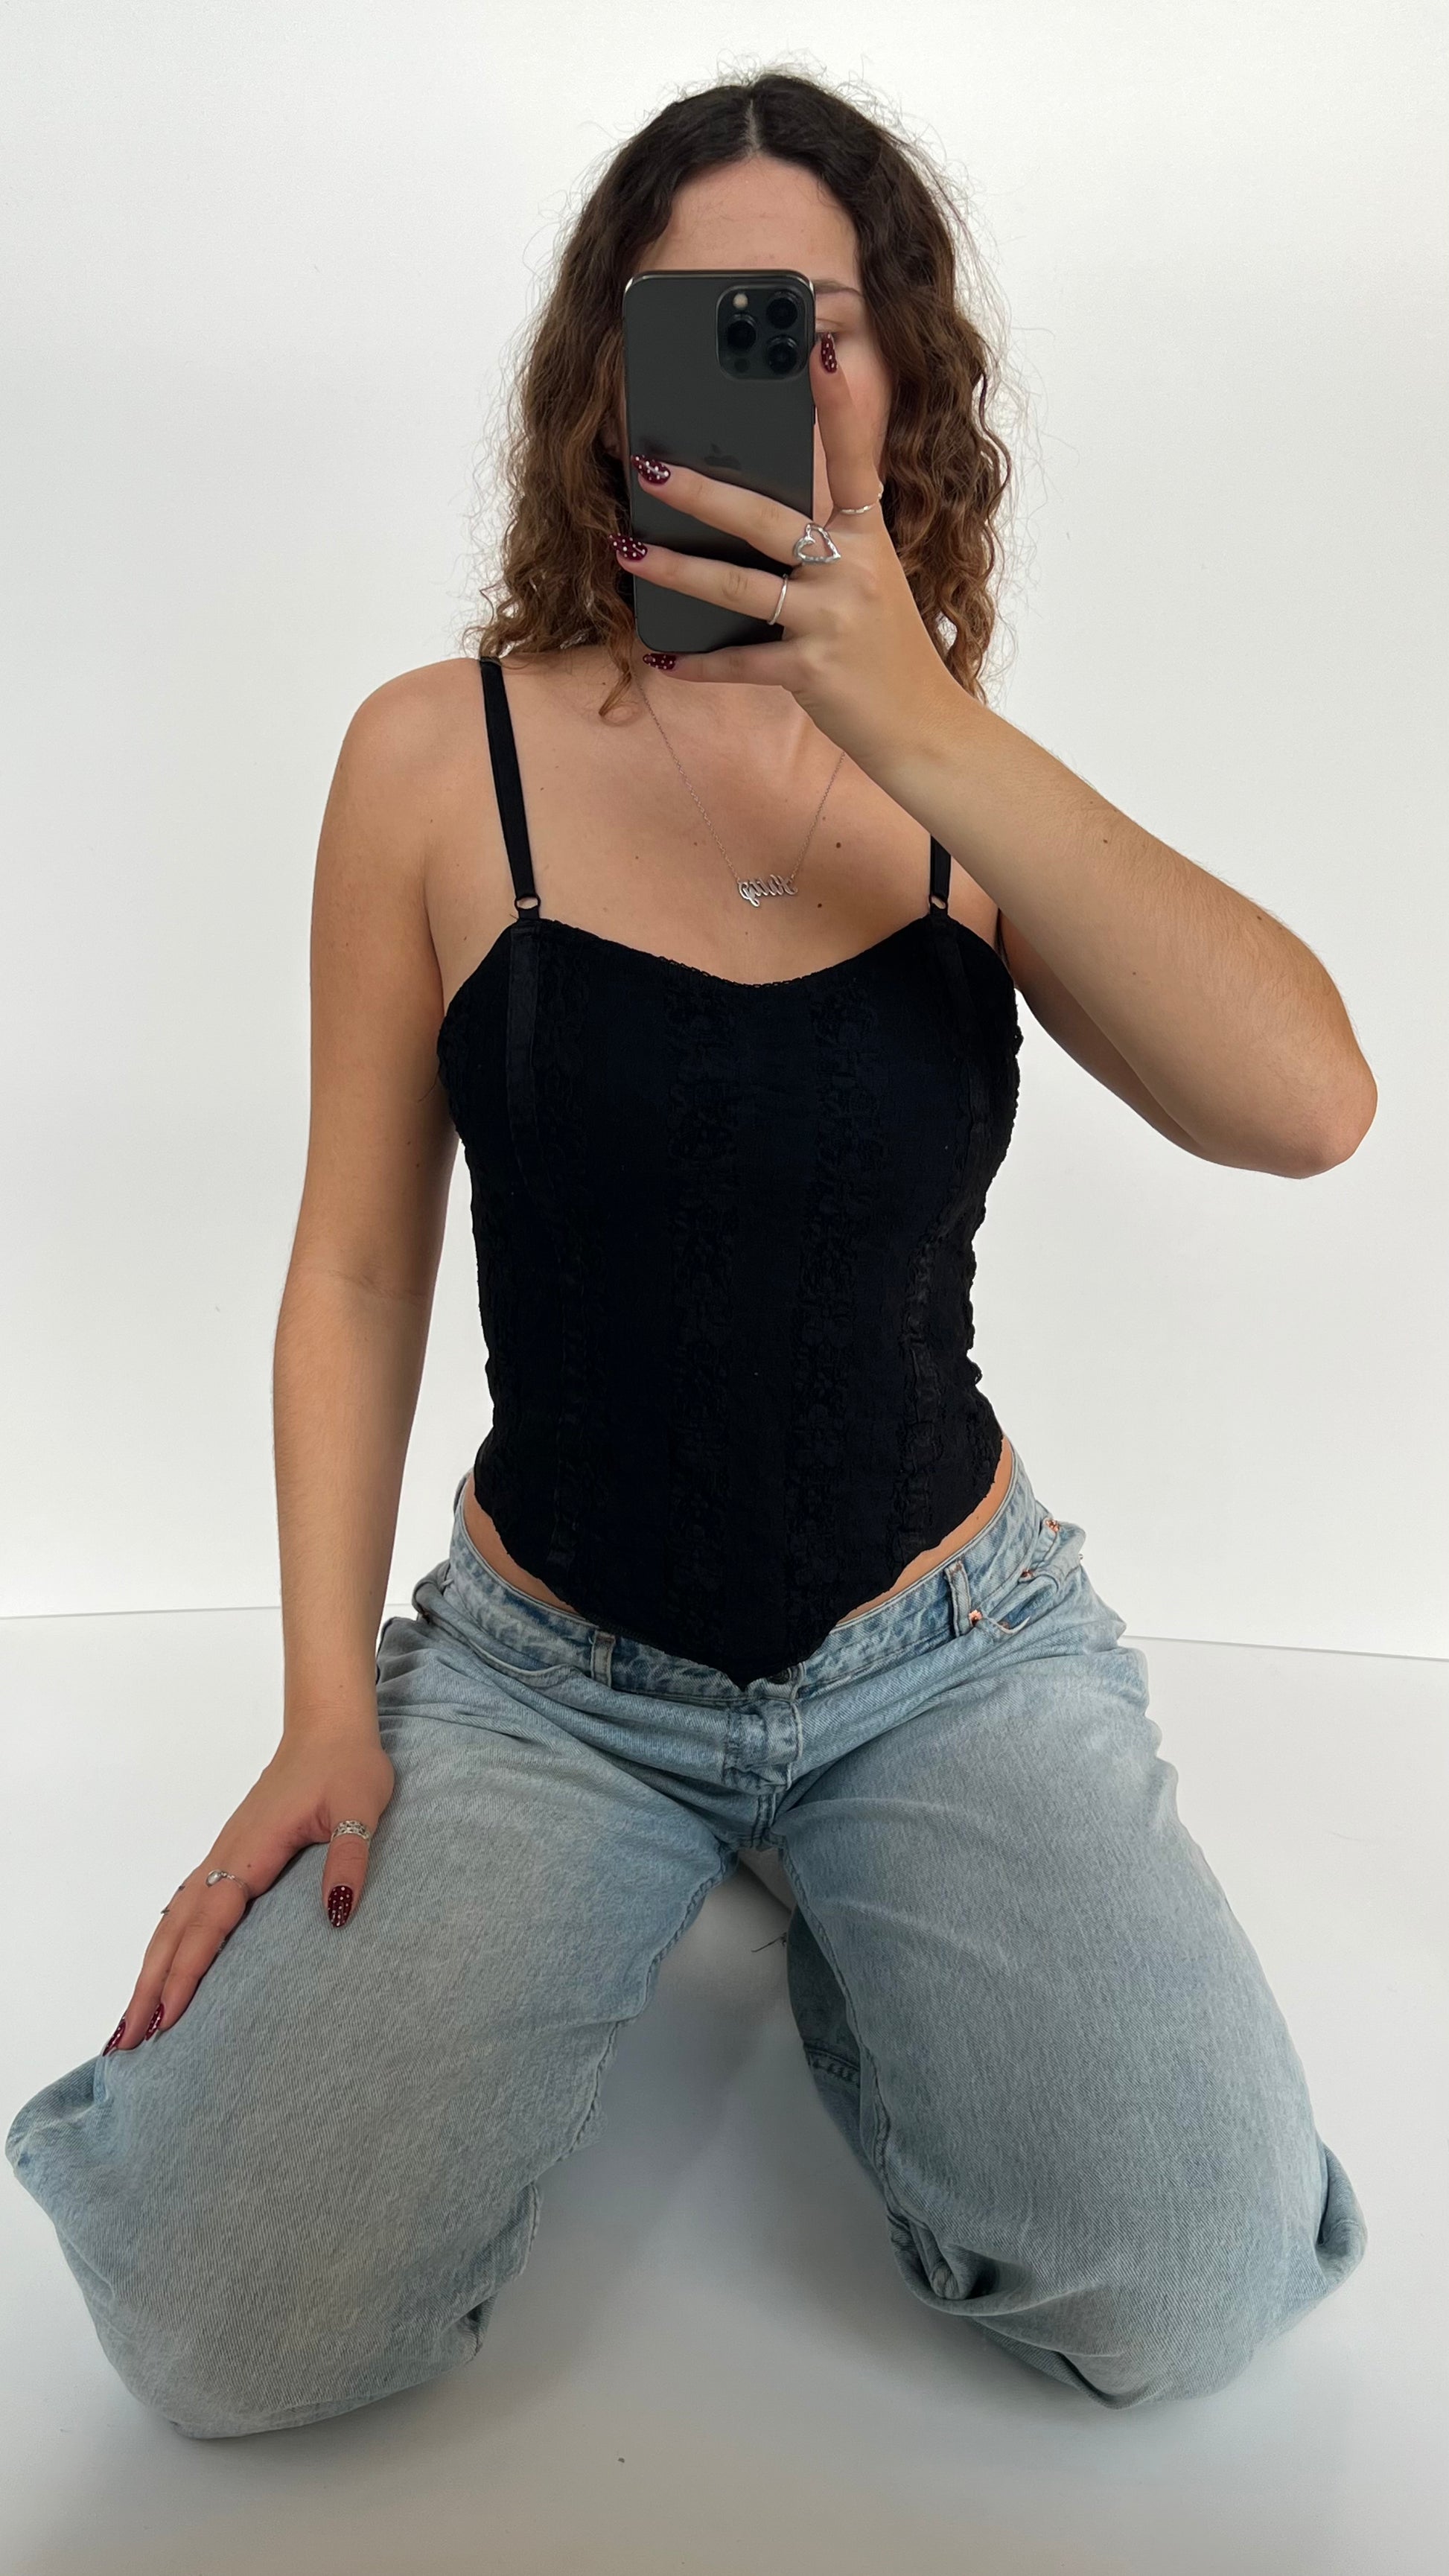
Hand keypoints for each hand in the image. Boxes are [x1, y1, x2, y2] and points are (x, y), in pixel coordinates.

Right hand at [100, 1726, 394, 2053]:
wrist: (328, 1728)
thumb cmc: (347, 1765)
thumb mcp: (361, 1807)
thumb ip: (349, 1857)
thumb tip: (337, 1913)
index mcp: (252, 1851)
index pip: (210, 1922)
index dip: (187, 1972)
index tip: (167, 2018)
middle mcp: (227, 1857)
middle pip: (175, 1930)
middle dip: (149, 1987)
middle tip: (127, 2043)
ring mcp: (224, 1856)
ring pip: (173, 1921)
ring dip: (150, 1970)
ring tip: (131, 2022)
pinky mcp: (231, 1856)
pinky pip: (187, 1907)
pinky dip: (168, 1944)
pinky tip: (162, 1967)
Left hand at [612, 332, 959, 785]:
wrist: (924, 729)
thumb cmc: (886, 652)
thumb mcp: (870, 585)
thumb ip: (826, 548)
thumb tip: (748, 517)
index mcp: (871, 540)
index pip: (855, 460)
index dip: (838, 406)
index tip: (818, 349)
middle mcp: (854, 572)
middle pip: (766, 520)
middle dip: (702, 492)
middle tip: (649, 468)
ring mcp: (832, 623)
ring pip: (740, 588)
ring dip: (677, 570)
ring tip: (628, 551)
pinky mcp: (812, 673)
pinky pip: (741, 662)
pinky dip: (699, 664)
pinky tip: (662, 657)